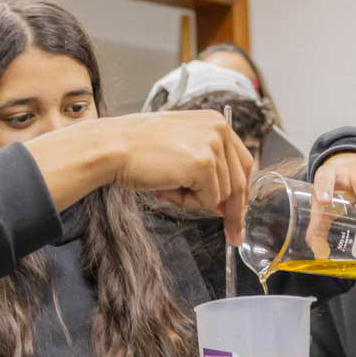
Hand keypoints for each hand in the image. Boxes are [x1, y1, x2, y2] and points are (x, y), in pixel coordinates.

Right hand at [109, 111, 252, 244]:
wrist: (112, 148)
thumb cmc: (135, 148)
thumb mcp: (179, 146)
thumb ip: (205, 163)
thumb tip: (223, 201)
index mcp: (214, 121)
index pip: (242, 162)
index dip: (241, 192)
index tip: (238, 213)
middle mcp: (218, 129)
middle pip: (240, 182)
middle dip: (234, 212)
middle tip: (233, 235)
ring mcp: (212, 146)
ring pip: (222, 194)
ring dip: (195, 201)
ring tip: (166, 186)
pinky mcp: (203, 165)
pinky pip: (208, 200)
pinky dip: (187, 203)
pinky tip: (165, 188)